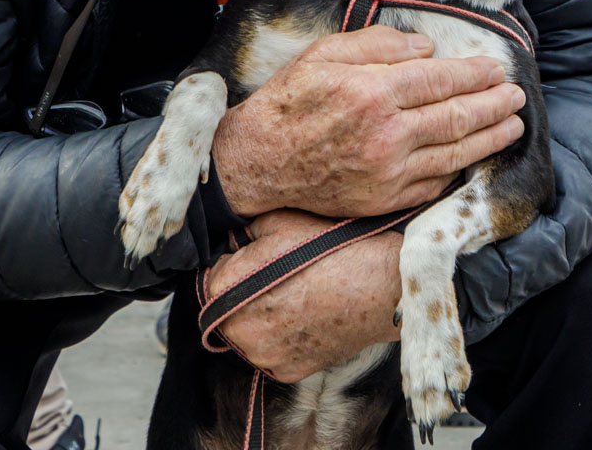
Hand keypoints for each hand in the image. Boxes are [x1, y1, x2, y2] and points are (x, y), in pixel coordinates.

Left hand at [205, 209, 401, 382]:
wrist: (380, 285)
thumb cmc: (332, 249)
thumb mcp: (282, 220)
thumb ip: (248, 230)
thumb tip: (238, 239)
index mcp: (226, 288)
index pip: (212, 278)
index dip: (234, 265)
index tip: (256, 259)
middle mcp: (237, 328)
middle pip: (227, 311)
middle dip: (245, 296)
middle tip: (279, 278)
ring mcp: (263, 354)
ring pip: (251, 335)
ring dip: (263, 320)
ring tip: (297, 297)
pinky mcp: (288, 371)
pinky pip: (275, 354)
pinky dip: (286, 340)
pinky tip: (308, 318)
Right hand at [211, 24, 523, 218]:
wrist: (256, 164)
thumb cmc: (287, 102)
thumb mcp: (323, 54)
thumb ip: (378, 44)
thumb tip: (426, 48)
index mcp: (373, 91)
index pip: (441, 80)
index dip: (475, 74)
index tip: (496, 69)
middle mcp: (386, 134)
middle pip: (457, 117)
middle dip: (494, 105)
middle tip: (517, 96)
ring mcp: (388, 172)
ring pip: (454, 153)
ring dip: (489, 138)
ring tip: (513, 126)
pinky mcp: (383, 199)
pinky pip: (433, 183)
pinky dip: (459, 169)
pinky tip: (474, 157)